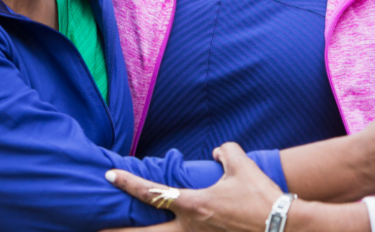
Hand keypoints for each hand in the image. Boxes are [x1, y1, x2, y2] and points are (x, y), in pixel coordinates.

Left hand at [99, 143, 281, 231]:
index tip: (109, 175)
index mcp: (193, 205)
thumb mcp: (241, 163)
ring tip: (118, 231)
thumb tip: (216, 154)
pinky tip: (163, 231)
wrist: (281, 225)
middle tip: (94, 227)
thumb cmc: (259, 194)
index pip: (152, 193)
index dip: (128, 184)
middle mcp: (189, 227)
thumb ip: (225, 151)